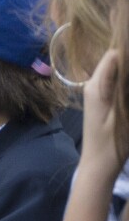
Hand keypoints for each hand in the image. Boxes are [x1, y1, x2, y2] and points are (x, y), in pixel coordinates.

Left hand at [79, 50, 125, 179]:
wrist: (98, 164)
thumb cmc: (111, 143)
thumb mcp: (125, 117)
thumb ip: (124, 88)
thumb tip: (125, 63)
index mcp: (97, 86)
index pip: (114, 55)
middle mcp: (94, 84)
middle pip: (115, 60)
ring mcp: (97, 91)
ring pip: (117, 70)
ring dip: (128, 70)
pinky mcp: (103, 99)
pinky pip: (116, 82)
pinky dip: (126, 81)